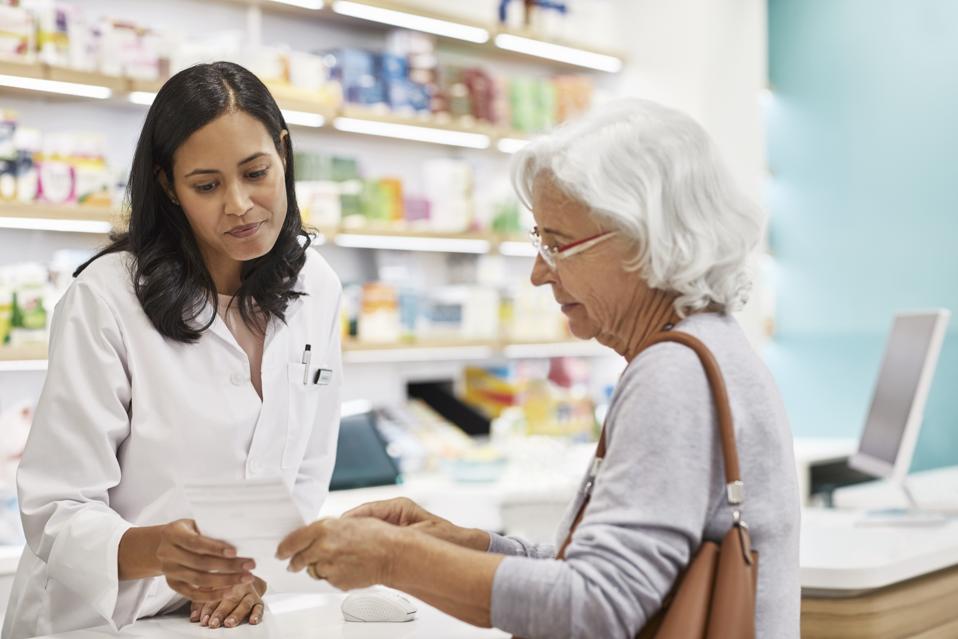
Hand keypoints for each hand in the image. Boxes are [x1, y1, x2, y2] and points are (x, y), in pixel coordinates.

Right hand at [155, 519, 255, 601]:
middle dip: (228, 566)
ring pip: (199, 580)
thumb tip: (242, 539)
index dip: (215, 548)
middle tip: (250, 565)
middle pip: (201, 563)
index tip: (234, 552)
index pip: (195, 542)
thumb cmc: (189, 530)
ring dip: (225, 581)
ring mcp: (169, 571)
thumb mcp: (195, 523)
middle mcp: (167, 553)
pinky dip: (212, 595)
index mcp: (173, 534)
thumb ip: (211, 530)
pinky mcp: (173, 584)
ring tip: (246, 578)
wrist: (163, 544)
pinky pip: (193, 594)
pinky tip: (230, 591)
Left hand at [190, 577, 266, 628]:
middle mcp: (238, 586)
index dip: (208, 608)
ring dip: (236, 614)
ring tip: (229, 623)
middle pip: (230, 600)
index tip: (203, 619)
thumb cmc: (222, 586)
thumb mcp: (209, 590)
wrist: (244, 578)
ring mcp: (249, 592)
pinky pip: (259, 607)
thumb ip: (200, 603)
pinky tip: (252, 621)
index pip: (215, 595)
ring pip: (244, 604)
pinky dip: (257, 614)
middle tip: (214, 623)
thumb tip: (194, 617)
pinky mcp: (258, 600)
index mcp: (224, 581)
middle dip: (221, 612)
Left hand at [276, 517, 400, 589]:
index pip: (293, 540)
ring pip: (313, 571)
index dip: (284, 547)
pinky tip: (345, 567)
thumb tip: (314, 535)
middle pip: (298, 560)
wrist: (392, 554)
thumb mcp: (349, 521)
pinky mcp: (336, 581)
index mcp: (324, 529)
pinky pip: (328, 579)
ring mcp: (328, 567)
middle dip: (296, 562)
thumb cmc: (377, 535)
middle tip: (295, 563)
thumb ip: (327, 529)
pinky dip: (332, 575)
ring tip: (334, 561)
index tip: (281, 551)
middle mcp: (322, 548)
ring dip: (318, 567)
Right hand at [344, 498, 488, 550]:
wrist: (465, 549)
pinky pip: (371, 544)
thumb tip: (374, 533)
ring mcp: (392, 528)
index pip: (366, 510)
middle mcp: (393, 516)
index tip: (337, 528)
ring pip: (364, 532)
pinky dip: (362, 552)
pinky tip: (355, 561)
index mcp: (398, 508)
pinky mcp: (393, 541)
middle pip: (362, 521)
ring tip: (342, 553)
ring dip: (354, 542)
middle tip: (334, 543)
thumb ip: (398, 534)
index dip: (349, 520)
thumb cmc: (448, 538)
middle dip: (348, 532)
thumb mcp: (421, 533)